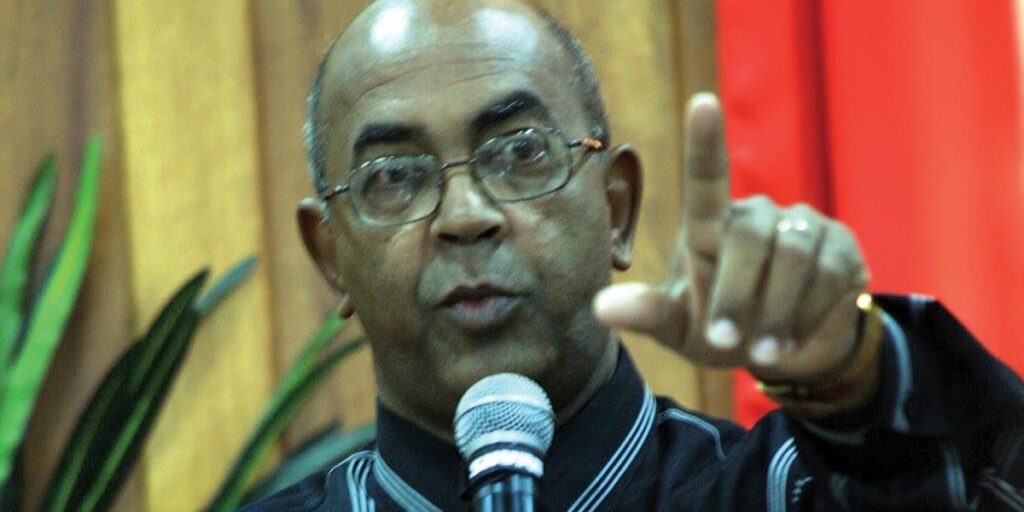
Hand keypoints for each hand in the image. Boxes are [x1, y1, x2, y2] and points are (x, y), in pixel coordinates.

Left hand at [594, 93, 870, 385]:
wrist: (786, 355)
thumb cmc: (721, 332)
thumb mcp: (680, 330)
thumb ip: (648, 314)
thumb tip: (600, 307)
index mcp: (710, 225)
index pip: (707, 176)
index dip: (706, 141)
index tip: (701, 103)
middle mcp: (756, 215)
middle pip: (749, 235)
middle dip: (736, 294)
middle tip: (726, 341)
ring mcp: (803, 227)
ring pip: (794, 257)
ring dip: (775, 311)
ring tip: (762, 350)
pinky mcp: (841, 248)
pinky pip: (830, 274)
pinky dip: (807, 316)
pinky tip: (794, 339)